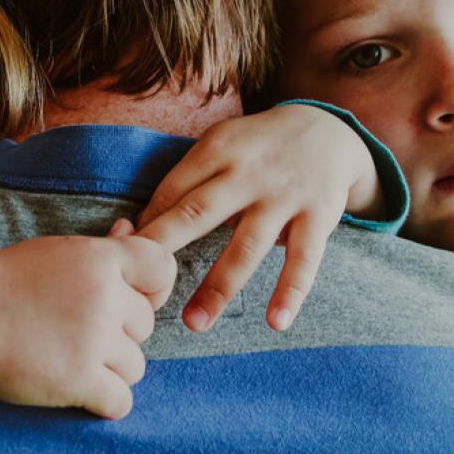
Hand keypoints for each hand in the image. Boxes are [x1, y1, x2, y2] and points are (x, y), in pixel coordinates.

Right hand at [0, 233, 175, 419]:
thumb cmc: (6, 282)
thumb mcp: (56, 251)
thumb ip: (101, 247)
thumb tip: (130, 227)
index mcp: (101, 259)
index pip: (163, 269)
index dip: (153, 289)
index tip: (130, 300)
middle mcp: (104, 296)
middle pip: (147, 325)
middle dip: (121, 334)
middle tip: (79, 332)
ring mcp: (93, 340)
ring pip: (136, 366)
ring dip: (111, 369)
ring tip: (73, 359)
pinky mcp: (78, 380)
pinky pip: (121, 401)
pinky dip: (103, 402)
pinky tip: (80, 389)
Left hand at [133, 104, 378, 333]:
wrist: (328, 129)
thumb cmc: (258, 148)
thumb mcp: (222, 144)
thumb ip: (189, 180)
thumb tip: (139, 228)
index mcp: (217, 149)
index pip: (171, 192)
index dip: (146, 226)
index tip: (125, 259)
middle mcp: (248, 173)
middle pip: (198, 213)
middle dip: (164, 249)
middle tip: (139, 289)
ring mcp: (284, 196)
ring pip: (246, 247)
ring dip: (218, 287)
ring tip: (194, 323)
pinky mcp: (318, 217)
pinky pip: (303, 261)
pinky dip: (290, 292)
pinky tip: (276, 322)